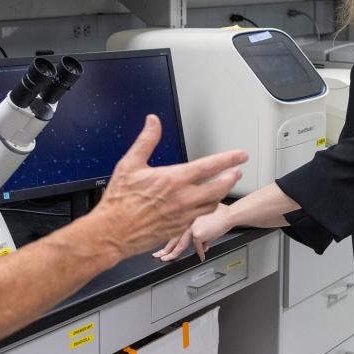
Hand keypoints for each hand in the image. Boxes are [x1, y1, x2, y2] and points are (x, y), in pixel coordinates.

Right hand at [90, 116, 244, 257]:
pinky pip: (200, 217)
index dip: (229, 159)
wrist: (113, 232)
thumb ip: (146, 140)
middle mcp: (183, 198)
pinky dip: (207, 208)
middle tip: (238, 173)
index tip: (240, 156)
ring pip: (212, 204)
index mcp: (174, 179)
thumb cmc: (119, 201)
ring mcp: (183, 215)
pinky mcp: (179, 228)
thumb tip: (153, 122)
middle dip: (231, 178)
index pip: (210, 166)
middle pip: (219, 187)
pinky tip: (205, 205)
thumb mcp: (130, 163)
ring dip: (221, 194)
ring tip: (224, 187)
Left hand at [154, 204, 232, 261]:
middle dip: (164, 248)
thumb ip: (202, 234)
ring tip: (168, 260)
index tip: (162, 245)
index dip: (167, 239)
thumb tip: (203, 246)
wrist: (228, 214)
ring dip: (173, 254)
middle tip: (157, 255)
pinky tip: (202, 256)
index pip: (173, 230)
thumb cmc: (220, 214)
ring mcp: (191, 228)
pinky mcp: (198, 234)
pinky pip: (198, 248)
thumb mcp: (206, 222)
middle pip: (172, 238)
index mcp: (187, 217)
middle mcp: (186, 221)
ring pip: (180, 244)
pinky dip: (201, 253)